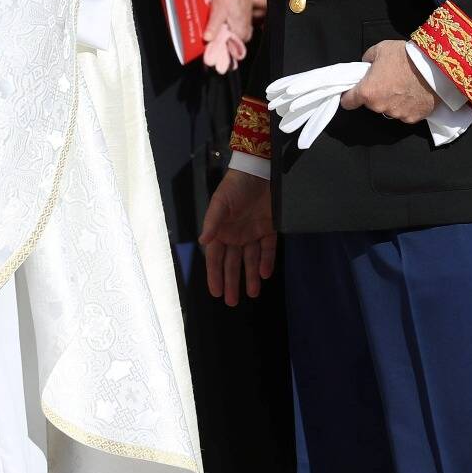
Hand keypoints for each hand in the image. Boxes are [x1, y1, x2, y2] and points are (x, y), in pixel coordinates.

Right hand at [200, 169, 275, 306]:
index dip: (215, 275)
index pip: (216, 259)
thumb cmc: (234, 186)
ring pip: (251, 260)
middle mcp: (236, 235)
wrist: (258, 170)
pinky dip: (267, 261)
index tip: (215, 293)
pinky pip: (267, 248)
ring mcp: (252, 233)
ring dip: (251, 276)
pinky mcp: (268, 228)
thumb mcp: (220, 203)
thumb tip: (203, 242)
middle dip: (232, 282)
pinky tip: (265, 273)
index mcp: (221, 231)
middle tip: (232, 302)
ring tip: (252, 293)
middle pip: (233, 263)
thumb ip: (212, 222)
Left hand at [206, 0, 255, 46]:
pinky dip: (225, 27)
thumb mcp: (218, 12)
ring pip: (230, 36)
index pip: (228, 50)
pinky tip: (218, 21)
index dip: (217, 49)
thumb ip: (213, 27)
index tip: (208, 47)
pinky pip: (232, 28)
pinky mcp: (242, 20)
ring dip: (221, 33)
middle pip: (229, 43)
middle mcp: (245, 32)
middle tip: (209, 35)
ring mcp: (245, 26)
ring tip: (212, 26)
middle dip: (219, 40)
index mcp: (241, 33)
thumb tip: (207, 39)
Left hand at [341, 40, 437, 123]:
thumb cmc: (406, 56)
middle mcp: (380, 107)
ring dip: (392, 101)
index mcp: (367, 92)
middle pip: (371, 104)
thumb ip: (367, 60)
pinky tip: (414, 93)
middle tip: (387, 80)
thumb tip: (366, 66)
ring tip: (403, 86)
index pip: (348, 102)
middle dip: (376, 95)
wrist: (435, 66)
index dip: (350, 95)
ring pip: (388, 109)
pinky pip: (405, 113)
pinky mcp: (413, 118)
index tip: (354, 92)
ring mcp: (397, 114)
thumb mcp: (380, 49)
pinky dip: (407, 106)